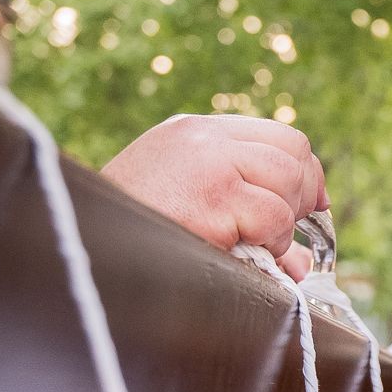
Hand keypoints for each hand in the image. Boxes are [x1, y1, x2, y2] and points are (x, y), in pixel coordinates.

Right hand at [104, 114, 329, 277]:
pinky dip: (272, 241)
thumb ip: (238, 209)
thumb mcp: (181, 203)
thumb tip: (299, 259)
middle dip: (303, 195)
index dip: (305, 171)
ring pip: (287, 180)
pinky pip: (274, 216)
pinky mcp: (213, 196)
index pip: (278, 135)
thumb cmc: (129, 235)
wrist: (79, 240)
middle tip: (285, 231)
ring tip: (258, 244)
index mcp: (194, 132)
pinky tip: (245, 252)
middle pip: (292, 152)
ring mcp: (208, 162)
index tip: (311, 204)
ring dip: (284, 221)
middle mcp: (203, 137)